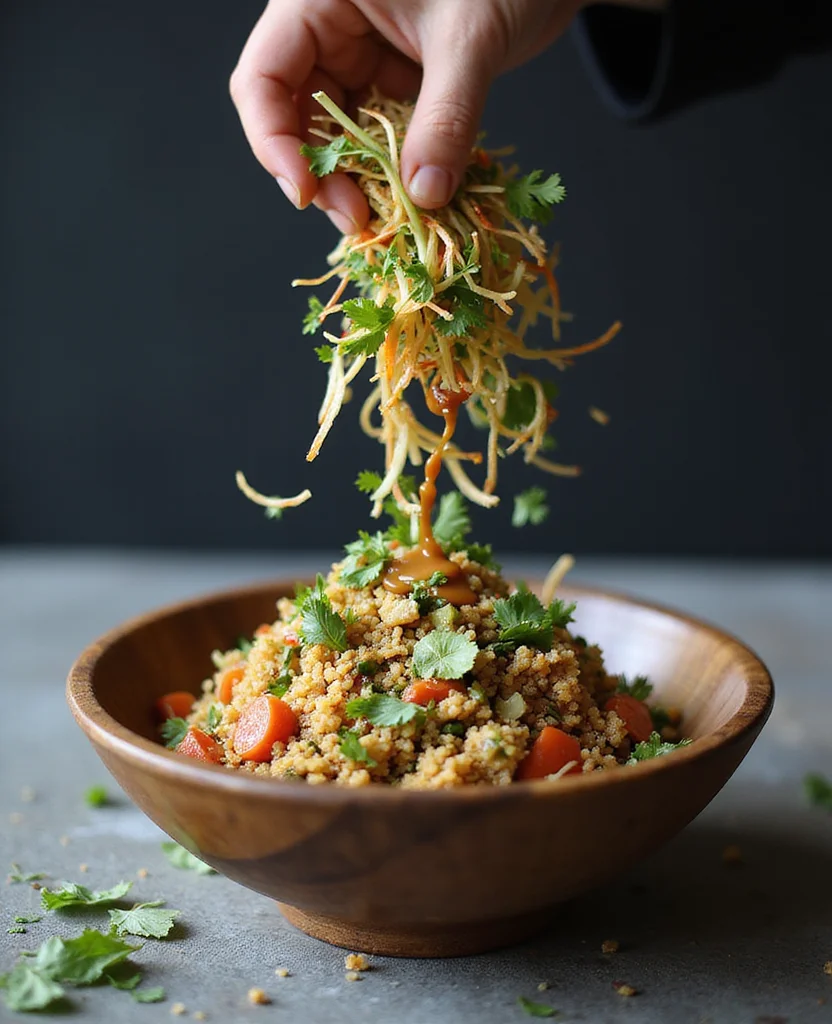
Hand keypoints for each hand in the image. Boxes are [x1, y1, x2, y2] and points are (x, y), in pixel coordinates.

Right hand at [229, 0, 585, 232]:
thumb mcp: (471, 37)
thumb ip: (446, 116)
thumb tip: (424, 193)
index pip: (263, 77)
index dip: (273, 140)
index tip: (305, 191)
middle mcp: (331, 31)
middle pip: (294, 119)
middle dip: (323, 175)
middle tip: (357, 220)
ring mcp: (362, 60)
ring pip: (338, 139)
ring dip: (359, 185)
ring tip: (387, 221)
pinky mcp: (395, 85)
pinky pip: (380, 141)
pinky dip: (394, 174)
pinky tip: (413, 201)